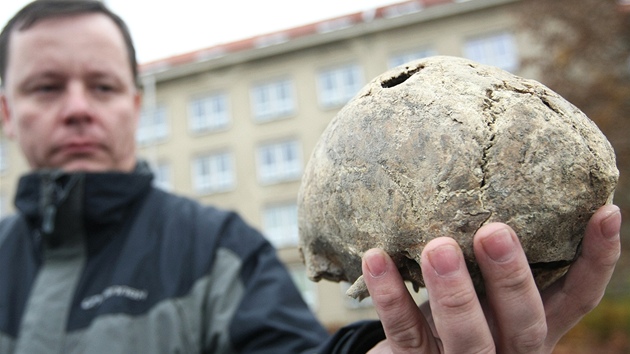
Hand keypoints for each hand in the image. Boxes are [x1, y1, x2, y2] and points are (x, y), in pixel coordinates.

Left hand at [364, 204, 621, 352]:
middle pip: (525, 324)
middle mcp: (506, 349)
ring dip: (454, 293)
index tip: (603, 211)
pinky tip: (376, 258)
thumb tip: (491, 173)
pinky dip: (391, 296)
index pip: (577, 298)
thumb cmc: (450, 309)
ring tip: (437, 247)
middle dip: (512, 279)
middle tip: (494, 232)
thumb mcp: (481, 288)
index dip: (597, 260)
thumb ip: (488, 258)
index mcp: (532, 326)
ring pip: (468, 338)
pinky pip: (405, 332)